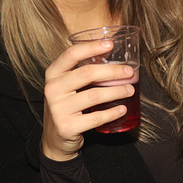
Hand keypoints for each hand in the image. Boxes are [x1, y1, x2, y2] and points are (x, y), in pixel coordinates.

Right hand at [42, 40, 135, 160]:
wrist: (55, 138)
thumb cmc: (66, 106)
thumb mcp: (66, 86)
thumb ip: (82, 72)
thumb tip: (111, 56)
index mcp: (52, 74)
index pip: (71, 54)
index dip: (91, 47)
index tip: (110, 44)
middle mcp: (52, 89)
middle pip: (86, 73)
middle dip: (112, 71)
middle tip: (129, 72)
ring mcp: (58, 109)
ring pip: (94, 95)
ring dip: (117, 91)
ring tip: (130, 90)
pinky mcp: (67, 127)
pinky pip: (96, 117)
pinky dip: (112, 112)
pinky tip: (122, 109)